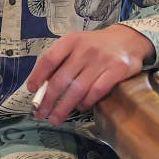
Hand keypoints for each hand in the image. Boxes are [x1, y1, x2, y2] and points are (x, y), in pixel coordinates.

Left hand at [27, 24, 153, 124]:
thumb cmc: (95, 45)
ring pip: (77, 89)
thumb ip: (60, 60)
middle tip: (40, 113)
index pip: (48, 59)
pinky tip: (80, 108)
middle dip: (48, 99)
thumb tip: (41, 85)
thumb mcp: (75, 44)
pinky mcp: (116, 70)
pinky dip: (86, 102)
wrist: (127, 39)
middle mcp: (84, 50)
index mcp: (70, 41)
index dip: (37, 75)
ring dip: (64, 107)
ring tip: (55, 118)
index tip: (32, 90)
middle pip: (61, 79)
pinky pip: (97, 91)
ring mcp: (101, 60)